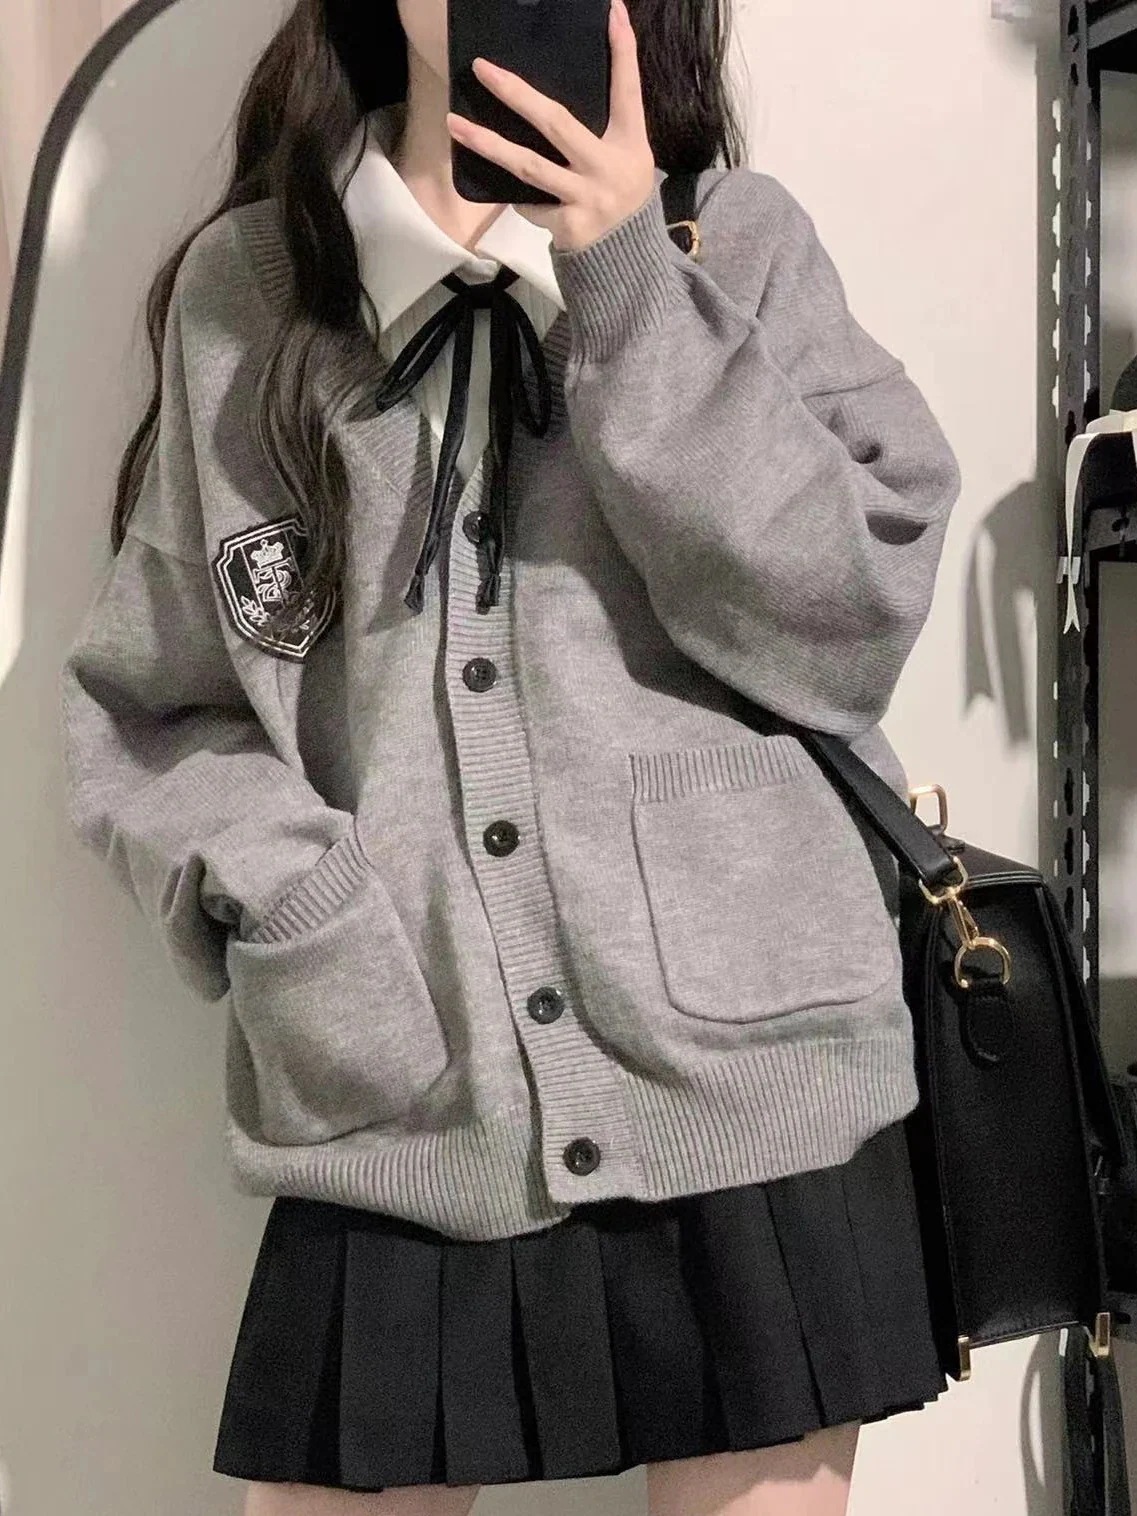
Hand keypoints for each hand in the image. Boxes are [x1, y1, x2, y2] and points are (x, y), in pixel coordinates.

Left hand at [444, 0, 656, 253]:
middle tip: (483, 69)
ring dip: (488, 145)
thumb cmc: (620, 191)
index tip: (611, 11)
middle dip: (517, 95)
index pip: (627, 89)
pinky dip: (515, 195)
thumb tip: (566, 81)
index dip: (622, 51)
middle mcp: (606, 167)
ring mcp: (585, 198)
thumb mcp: (626, 152)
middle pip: (556, 123)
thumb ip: (606, 118)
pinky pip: (529, 203)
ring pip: (528, 167)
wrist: (626, 255)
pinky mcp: (567, 225)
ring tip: (455, 124)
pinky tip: (498, 185)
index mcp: (628, 142)